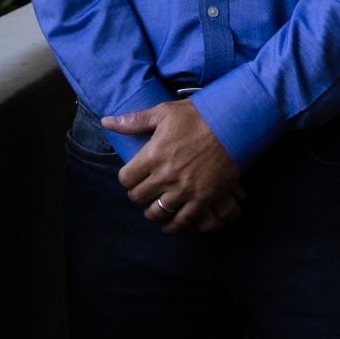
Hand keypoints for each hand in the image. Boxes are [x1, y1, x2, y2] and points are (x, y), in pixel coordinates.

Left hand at [104, 99, 245, 233]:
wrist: (233, 123)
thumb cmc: (198, 115)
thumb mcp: (164, 112)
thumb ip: (134, 121)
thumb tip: (106, 122)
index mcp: (153, 153)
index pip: (126, 179)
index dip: (127, 179)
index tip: (132, 177)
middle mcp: (166, 174)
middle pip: (139, 197)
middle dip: (138, 194)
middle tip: (144, 190)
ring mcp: (185, 188)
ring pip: (157, 212)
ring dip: (152, 211)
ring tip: (154, 207)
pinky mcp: (203, 197)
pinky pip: (182, 220)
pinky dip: (173, 225)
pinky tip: (169, 224)